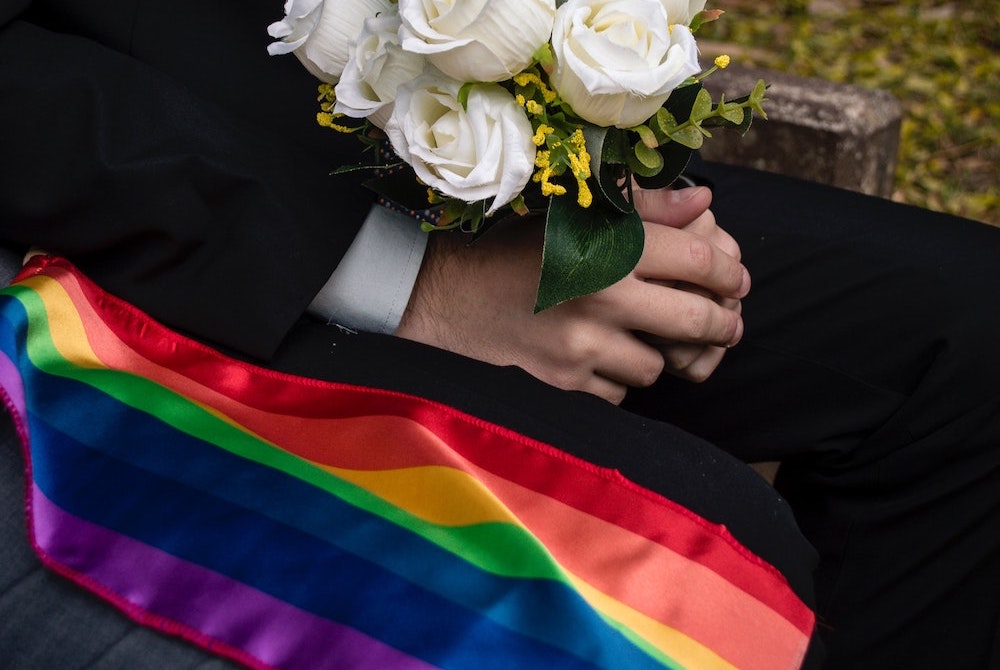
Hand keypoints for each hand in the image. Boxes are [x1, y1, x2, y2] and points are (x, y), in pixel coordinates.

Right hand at [396, 186, 748, 403]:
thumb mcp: (575, 214)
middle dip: (722, 324)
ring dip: (658, 354)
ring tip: (645, 338)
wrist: (448, 296)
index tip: (736, 279)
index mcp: (607, 245)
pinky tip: (603, 358)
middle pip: (695, 321)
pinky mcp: (565, 382)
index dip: (729, 271)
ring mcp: (582, 345)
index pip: (698, 258)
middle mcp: (601, 295)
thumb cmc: (515, 248)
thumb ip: (644, 207)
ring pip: (657, 365)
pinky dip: (619, 379)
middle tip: (727, 323)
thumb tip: (704, 201)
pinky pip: (620, 392)